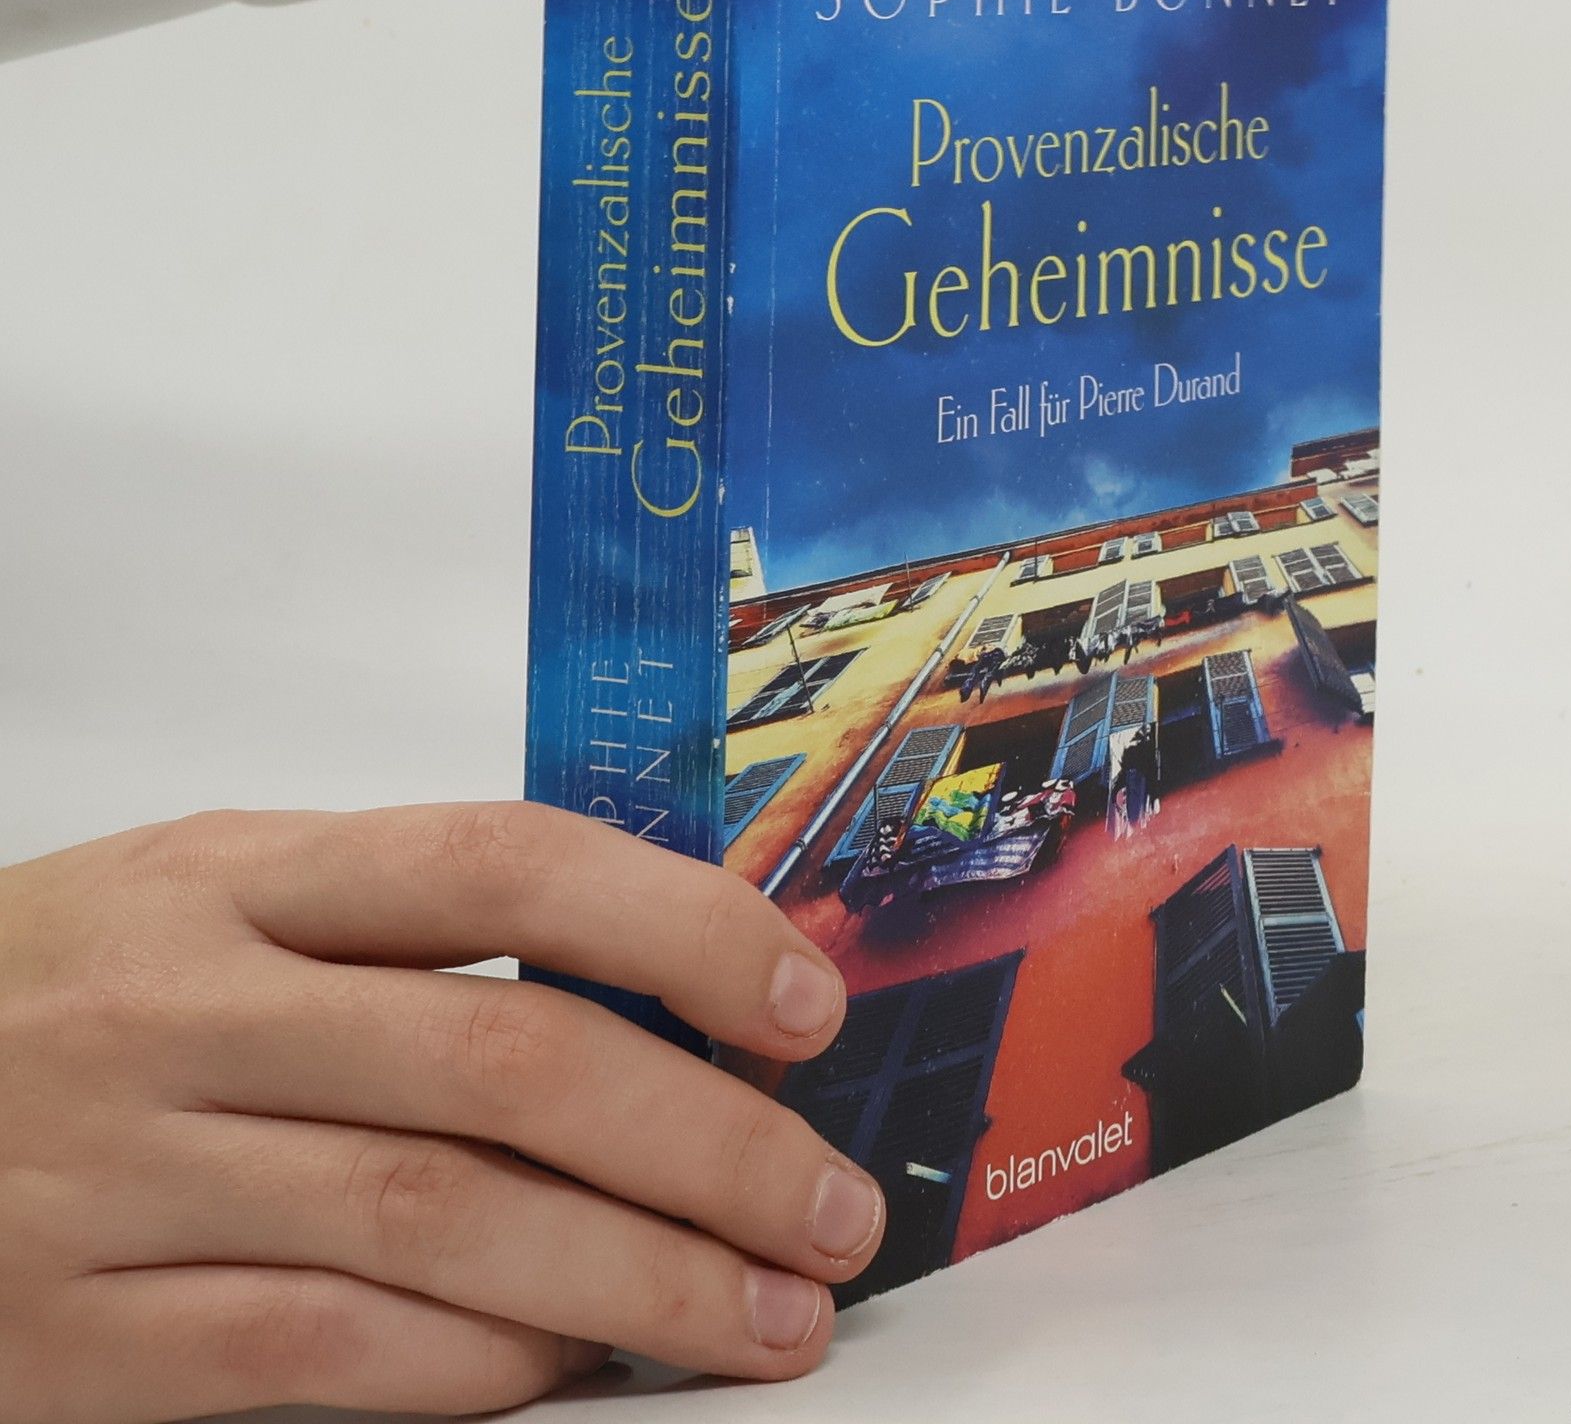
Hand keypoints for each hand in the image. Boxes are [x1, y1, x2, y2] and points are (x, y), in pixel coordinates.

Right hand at [0, 803, 883, 1422]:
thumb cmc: (58, 988)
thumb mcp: (208, 898)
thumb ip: (402, 929)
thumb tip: (651, 986)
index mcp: (236, 875)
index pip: (503, 864)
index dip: (678, 924)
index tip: (805, 1002)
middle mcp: (185, 1008)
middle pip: (503, 1059)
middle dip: (706, 1142)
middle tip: (831, 1207)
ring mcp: (121, 1174)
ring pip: (435, 1220)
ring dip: (634, 1278)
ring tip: (766, 1316)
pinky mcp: (68, 1337)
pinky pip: (316, 1357)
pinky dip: (474, 1368)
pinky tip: (575, 1368)